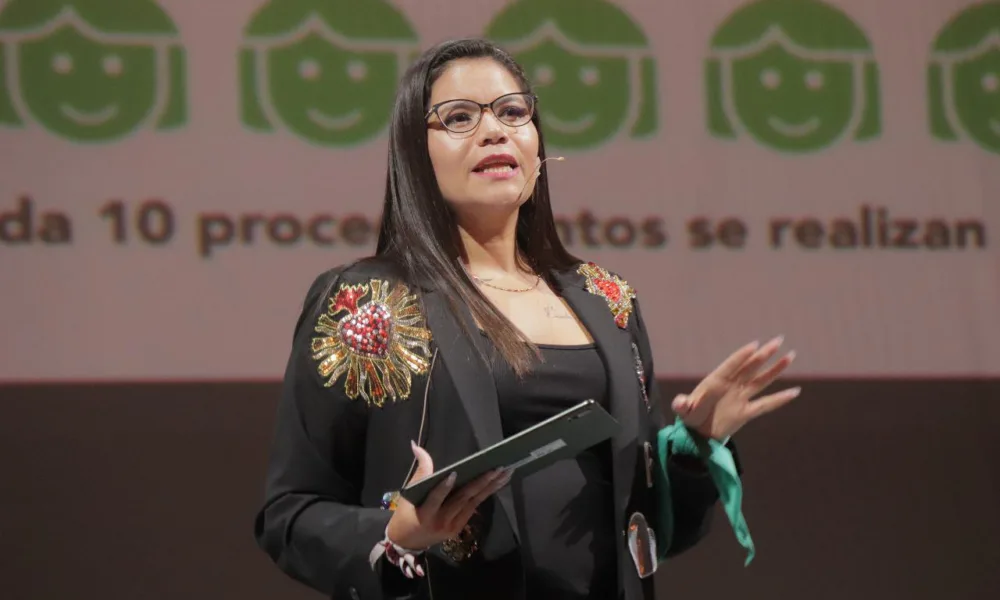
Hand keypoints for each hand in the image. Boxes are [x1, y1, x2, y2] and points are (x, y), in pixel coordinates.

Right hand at [386, 441, 511, 556]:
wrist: (407, 542)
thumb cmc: (406, 514)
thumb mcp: (408, 494)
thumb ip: (419, 471)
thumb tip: (417, 446)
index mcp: (425, 513)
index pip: (435, 498)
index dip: (443, 487)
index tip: (454, 473)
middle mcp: (441, 521)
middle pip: (462, 499)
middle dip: (481, 482)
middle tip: (497, 468)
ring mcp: (453, 526)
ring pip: (473, 502)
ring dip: (490, 487)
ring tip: (505, 472)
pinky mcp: (460, 527)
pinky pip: (474, 507)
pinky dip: (486, 493)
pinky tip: (498, 483)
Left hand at [671, 336, 799, 440]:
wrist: (698, 433)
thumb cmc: (690, 416)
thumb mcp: (684, 411)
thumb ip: (682, 405)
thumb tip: (679, 403)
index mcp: (715, 381)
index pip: (731, 366)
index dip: (742, 356)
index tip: (755, 344)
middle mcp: (730, 386)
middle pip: (750, 367)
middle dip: (764, 354)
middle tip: (778, 340)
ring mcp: (740, 397)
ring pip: (761, 381)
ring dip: (775, 369)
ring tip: (790, 356)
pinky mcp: (746, 412)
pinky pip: (766, 404)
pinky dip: (780, 399)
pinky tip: (794, 392)